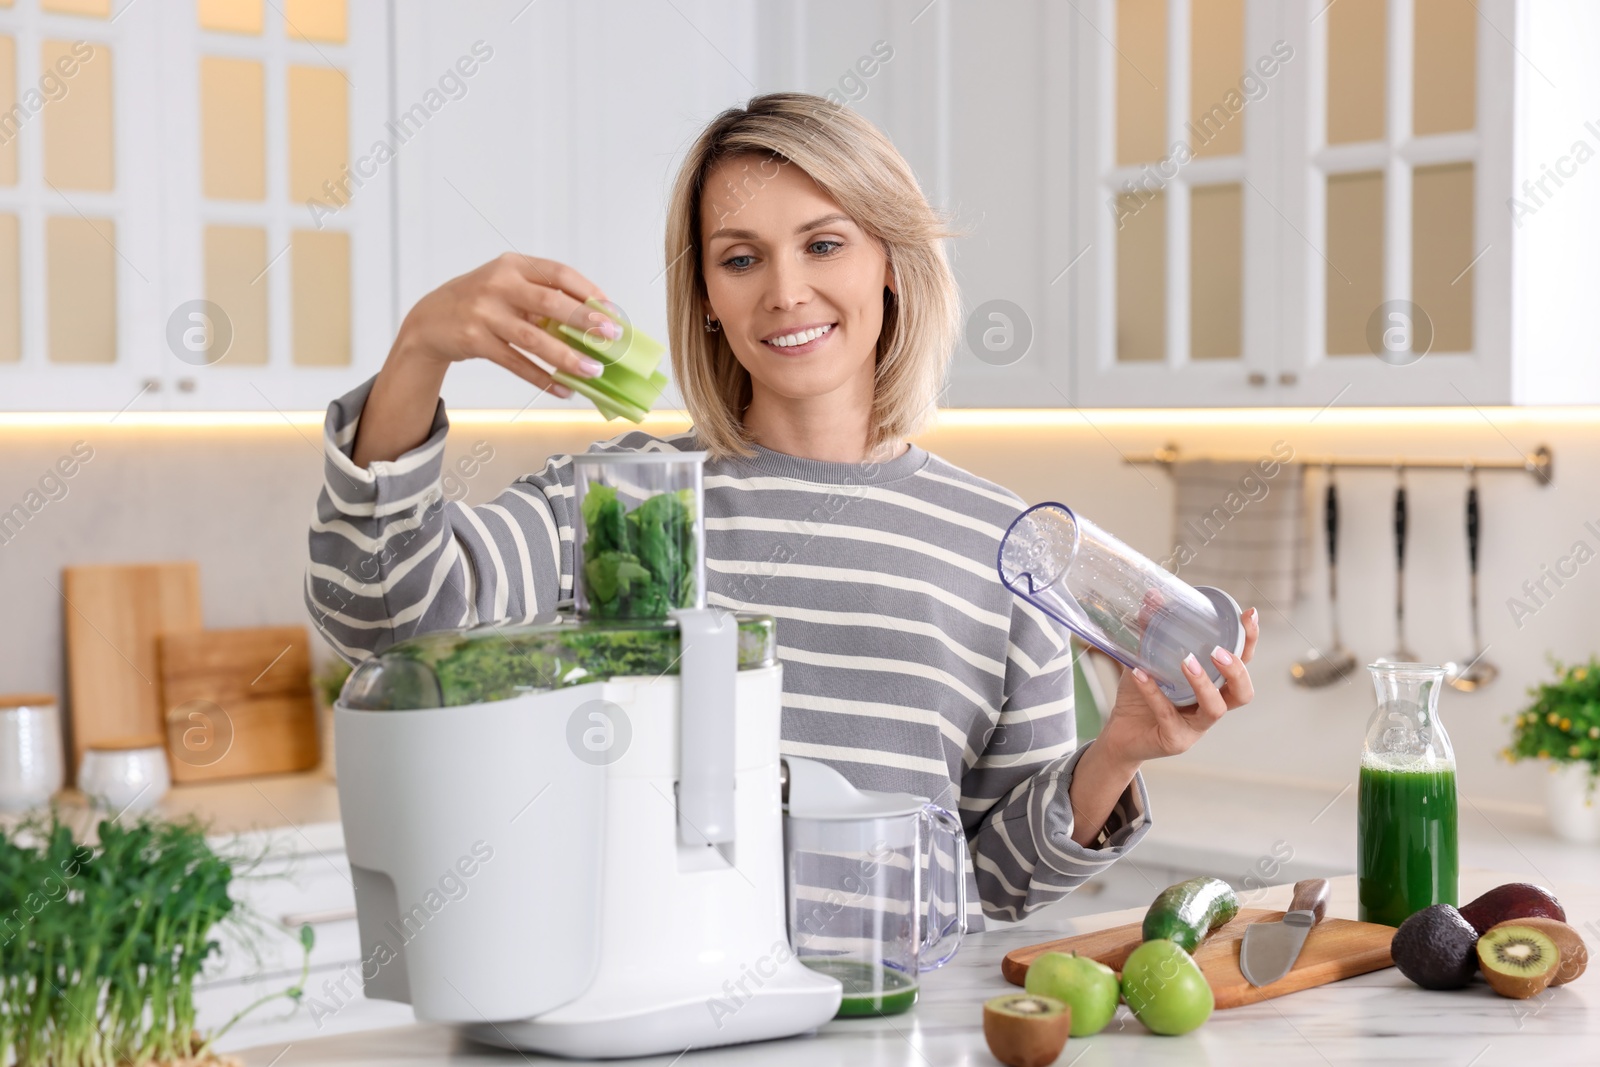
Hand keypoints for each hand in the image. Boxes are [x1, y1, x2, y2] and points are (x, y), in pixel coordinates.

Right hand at [391, 252, 621, 397]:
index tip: (612, 312)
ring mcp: (484, 312)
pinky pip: (516, 362)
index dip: (589, 293)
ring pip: (534, 338)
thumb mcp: (508, 287)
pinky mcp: (474, 340)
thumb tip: (591, 324)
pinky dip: (541, 378)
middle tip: (610, 338)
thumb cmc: (480, 302)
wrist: (429, 319)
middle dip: (585, 322)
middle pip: (550, 303)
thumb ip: (542, 298)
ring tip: (592, 370)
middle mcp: (498, 284)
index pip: (560, 274)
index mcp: (513, 265)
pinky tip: (561, 387)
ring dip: (567, 357)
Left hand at [1097, 608, 1259, 765]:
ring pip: (1214, 709)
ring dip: (1203, 684)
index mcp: (1213, 685)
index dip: (1249, 641)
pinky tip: (1140, 673)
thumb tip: (1152, 594)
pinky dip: (1153, 692)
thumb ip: (1152, 630)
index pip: (1243, 663)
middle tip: (1218, 650)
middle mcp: (1211, 707)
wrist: (1120, 734)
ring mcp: (1196, 727)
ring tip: (1186, 662)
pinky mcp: (1174, 740)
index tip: (1249, 614)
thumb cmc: (1142, 696)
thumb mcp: (1148, 659)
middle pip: (1242, 693)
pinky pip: (1168, 715)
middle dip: (1237, 670)